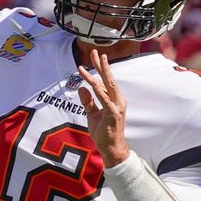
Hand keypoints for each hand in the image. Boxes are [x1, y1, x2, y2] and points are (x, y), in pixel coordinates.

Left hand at [77, 49, 129, 167]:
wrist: (111, 148)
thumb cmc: (104, 132)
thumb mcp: (92, 115)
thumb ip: (88, 102)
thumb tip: (82, 88)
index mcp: (113, 99)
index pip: (105, 81)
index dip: (99, 68)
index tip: (94, 56)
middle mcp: (117, 100)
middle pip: (108, 78)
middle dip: (101, 64)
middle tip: (95, 52)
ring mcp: (117, 106)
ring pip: (107, 85)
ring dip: (100, 72)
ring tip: (95, 60)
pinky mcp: (113, 113)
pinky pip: (104, 99)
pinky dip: (98, 90)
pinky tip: (92, 82)